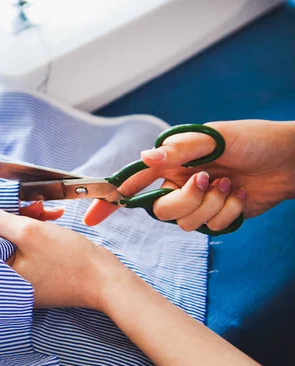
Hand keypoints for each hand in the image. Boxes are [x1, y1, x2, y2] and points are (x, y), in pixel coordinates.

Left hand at [0, 199, 123, 309]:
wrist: (106, 279)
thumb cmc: (69, 259)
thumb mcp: (30, 232)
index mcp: (1, 275)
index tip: (3, 204)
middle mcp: (10, 280)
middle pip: (1, 239)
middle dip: (17, 217)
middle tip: (35, 206)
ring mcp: (26, 278)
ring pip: (18, 240)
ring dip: (32, 220)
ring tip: (50, 212)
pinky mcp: (41, 274)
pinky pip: (32, 247)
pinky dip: (41, 231)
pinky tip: (54, 219)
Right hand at [84, 120, 294, 230]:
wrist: (291, 160)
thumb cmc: (254, 140)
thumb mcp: (216, 138)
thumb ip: (180, 149)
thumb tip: (146, 157)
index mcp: (170, 162)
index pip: (131, 181)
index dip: (109, 199)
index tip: (91, 217)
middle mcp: (177, 183)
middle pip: (159, 208)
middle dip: (184, 200)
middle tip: (209, 180)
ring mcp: (196, 202)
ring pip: (183, 222)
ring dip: (211, 206)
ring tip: (231, 186)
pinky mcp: (215, 217)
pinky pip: (209, 228)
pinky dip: (228, 213)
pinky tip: (240, 196)